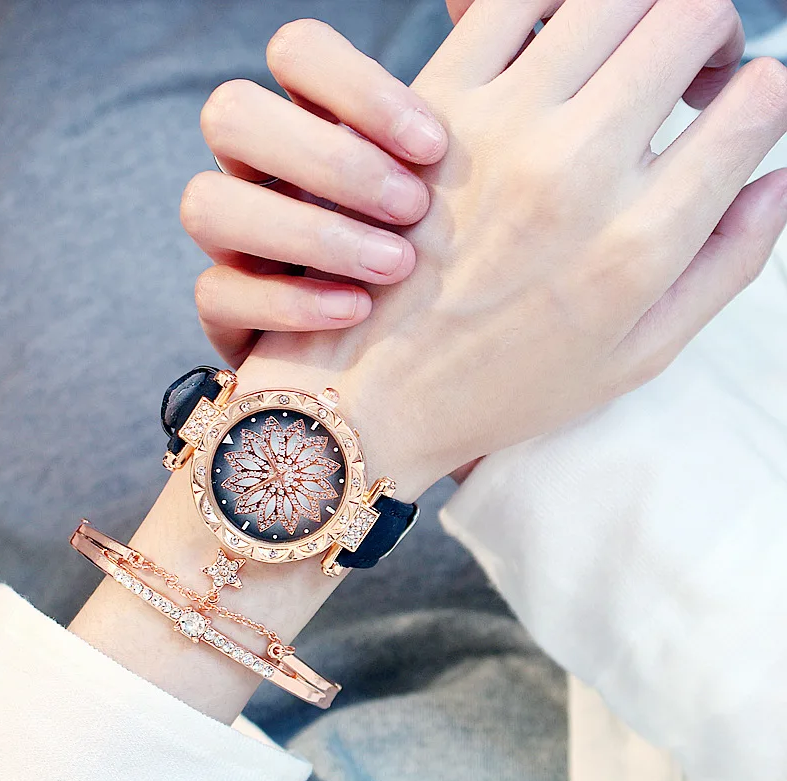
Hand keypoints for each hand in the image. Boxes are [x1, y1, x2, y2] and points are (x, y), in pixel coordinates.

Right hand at [181, 33, 447, 366]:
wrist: (422, 347)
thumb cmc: (450, 250)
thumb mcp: (471, 175)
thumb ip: (477, 91)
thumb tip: (478, 3)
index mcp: (317, 120)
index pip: (296, 53)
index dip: (354, 87)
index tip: (433, 146)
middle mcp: (262, 169)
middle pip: (232, 114)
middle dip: (327, 162)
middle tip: (413, 209)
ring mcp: (236, 240)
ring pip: (204, 203)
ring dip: (305, 232)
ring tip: (395, 267)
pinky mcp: (228, 310)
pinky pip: (214, 293)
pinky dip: (285, 303)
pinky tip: (357, 311)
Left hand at [233, 0, 786, 501]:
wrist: (381, 394)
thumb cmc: (506, 388)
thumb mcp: (635, 358)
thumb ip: (725, 266)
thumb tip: (781, 178)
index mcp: (638, 242)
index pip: (756, 104)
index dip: (763, 95)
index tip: (738, 112)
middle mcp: (576, 172)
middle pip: (690, 18)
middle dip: (711, 34)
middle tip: (692, 75)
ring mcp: (500, 130)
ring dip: (642, 9)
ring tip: (628, 55)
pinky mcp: (435, 108)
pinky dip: (550, 3)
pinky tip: (554, 43)